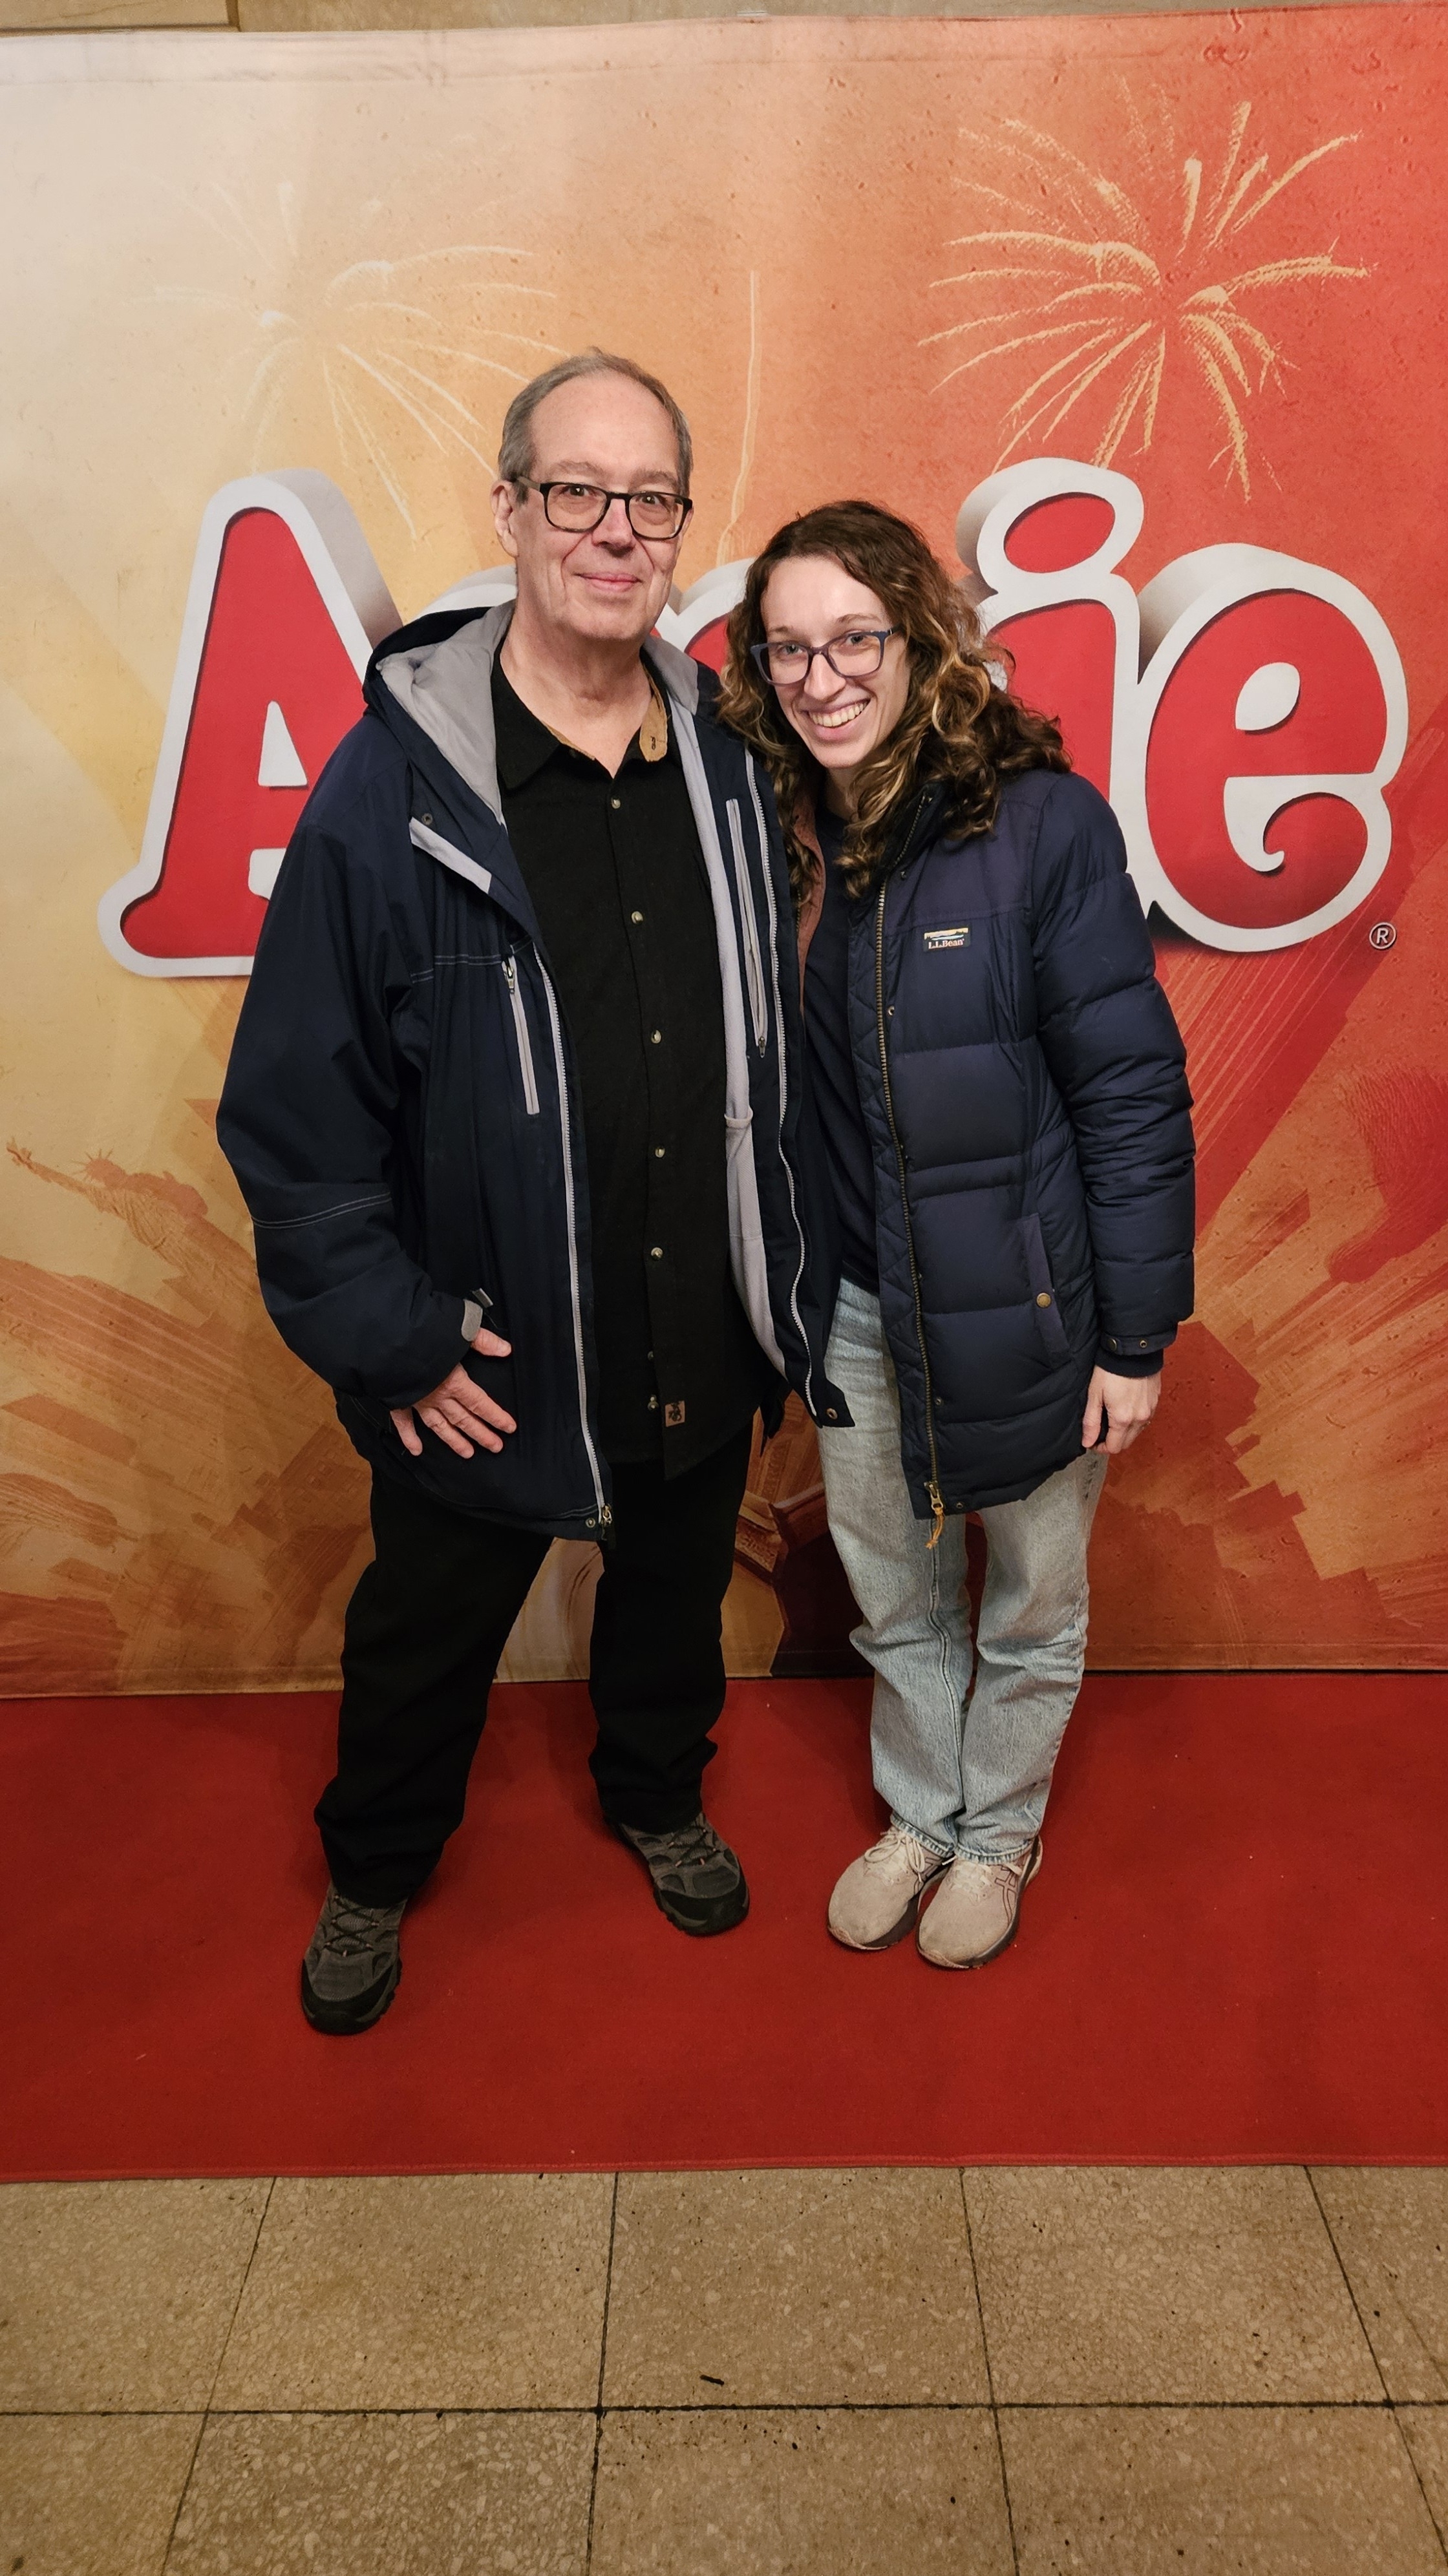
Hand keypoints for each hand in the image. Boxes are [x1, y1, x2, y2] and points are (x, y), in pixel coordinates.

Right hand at [390, 1328, 514, 1459]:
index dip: (496, 1417)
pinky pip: (404, 1423)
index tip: (509, 1429)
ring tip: (468, 1454)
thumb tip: (506, 1350)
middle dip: (481, 1435)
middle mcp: (438, 1396)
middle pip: (464, 1420)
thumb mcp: (459, 1329)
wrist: (383, 1342)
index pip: (481, 1404)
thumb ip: (483, 1341)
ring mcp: (417, 1401)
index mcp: (455, 1382)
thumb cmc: (422, 1333)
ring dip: (454, 1441)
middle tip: (495, 1448)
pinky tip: (417, 1450)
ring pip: (440, 1427)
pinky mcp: (398, 1401)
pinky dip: (410, 1438)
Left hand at [1081, 1365, 1159, 1456]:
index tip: (1094, 1440)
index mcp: (1123, 1419)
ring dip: (1125, 1432)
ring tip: (1113, 1418)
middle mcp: (1140, 1418)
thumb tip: (1087, 1442)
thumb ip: (1091, 1421)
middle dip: (1113, 1441)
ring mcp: (1150, 1410)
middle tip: (1102, 1430)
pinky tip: (1126, 1408)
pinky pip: (1145, 1419)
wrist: (1133, 1350)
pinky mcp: (1155, 1401)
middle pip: (1127, 1443)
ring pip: (1137, 1432)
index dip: (1101, 1448)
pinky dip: (1135, 1420)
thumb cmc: (1111, 1370)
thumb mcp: (1095, 1395)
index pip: (1114, 1448)